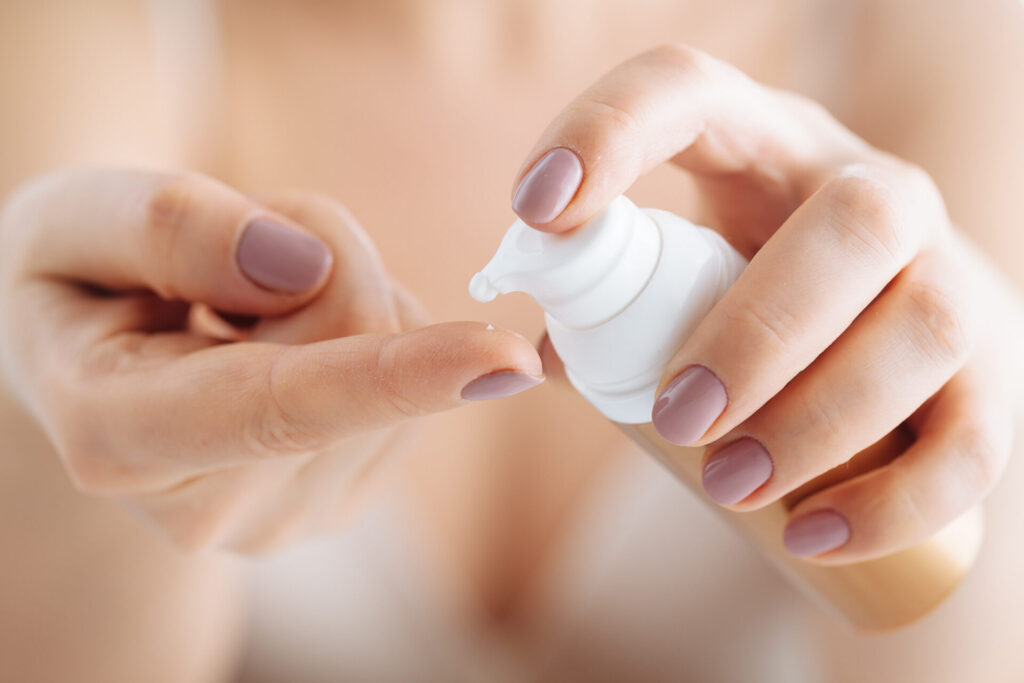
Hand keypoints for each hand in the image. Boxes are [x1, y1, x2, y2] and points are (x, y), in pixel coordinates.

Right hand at [0, 169, 542, 552]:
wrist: (89, 353)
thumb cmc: (75, 278)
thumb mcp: (74, 220)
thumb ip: (169, 227)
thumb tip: (302, 268)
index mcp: (120, 437)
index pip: (278, 405)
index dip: (396, 374)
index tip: (507, 359)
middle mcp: (207, 507)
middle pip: (360, 341)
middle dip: (324, 258)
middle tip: (235, 255)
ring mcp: (282, 517)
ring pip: (398, 355)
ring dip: (343, 295)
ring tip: (243, 310)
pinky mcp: (339, 499)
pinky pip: (414, 386)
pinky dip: (369, 339)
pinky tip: (284, 345)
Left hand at [517, 45, 1021, 562]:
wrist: (887, 319)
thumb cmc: (751, 286)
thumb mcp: (683, 260)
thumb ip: (607, 295)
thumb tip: (529, 354)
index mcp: (768, 146)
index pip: (690, 92)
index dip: (612, 130)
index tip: (537, 208)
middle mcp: (878, 193)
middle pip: (854, 222)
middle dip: (757, 330)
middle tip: (675, 419)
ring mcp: (950, 275)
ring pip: (924, 327)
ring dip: (819, 420)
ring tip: (728, 485)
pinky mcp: (992, 375)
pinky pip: (972, 441)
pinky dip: (893, 502)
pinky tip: (810, 534)